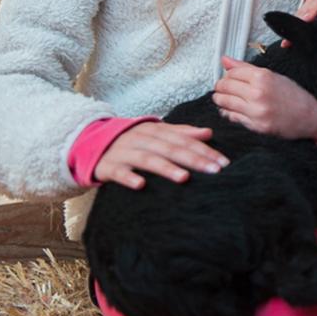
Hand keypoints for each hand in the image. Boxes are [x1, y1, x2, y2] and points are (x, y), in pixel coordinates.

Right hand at [93, 122, 229, 189]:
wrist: (92, 144)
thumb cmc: (134, 141)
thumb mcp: (157, 134)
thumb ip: (182, 133)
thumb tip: (208, 133)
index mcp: (155, 130)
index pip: (184, 140)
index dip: (205, 150)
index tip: (223, 162)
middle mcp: (141, 138)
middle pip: (171, 148)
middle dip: (194, 159)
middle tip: (214, 170)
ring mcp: (124, 152)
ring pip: (148, 158)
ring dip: (166, 168)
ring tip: (184, 178)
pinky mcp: (108, 166)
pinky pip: (119, 172)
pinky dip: (129, 177)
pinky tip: (140, 185)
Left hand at [213, 56, 316, 144]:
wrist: (310, 116)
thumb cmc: (294, 95)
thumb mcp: (273, 76)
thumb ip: (246, 68)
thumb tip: (225, 60)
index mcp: (263, 77)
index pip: (232, 72)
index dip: (226, 75)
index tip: (227, 78)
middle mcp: (259, 93)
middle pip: (225, 87)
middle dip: (220, 87)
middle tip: (222, 88)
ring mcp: (257, 111)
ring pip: (225, 103)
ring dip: (221, 100)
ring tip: (224, 99)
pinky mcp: (257, 126)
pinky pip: (233, 117)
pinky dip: (228, 113)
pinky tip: (231, 110)